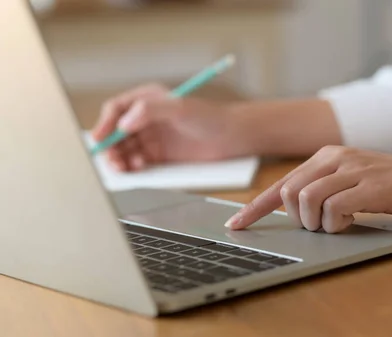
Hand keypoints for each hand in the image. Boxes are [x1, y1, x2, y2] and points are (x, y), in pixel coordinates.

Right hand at [92, 83, 246, 171]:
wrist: (232, 138)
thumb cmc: (210, 117)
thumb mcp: (180, 108)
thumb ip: (150, 110)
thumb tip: (124, 123)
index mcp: (147, 99)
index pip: (116, 109)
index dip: (104, 124)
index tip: (99, 139)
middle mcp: (146, 118)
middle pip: (116, 132)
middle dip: (109, 146)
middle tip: (111, 160)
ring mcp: (152, 137)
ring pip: (124, 149)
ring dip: (119, 158)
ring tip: (124, 167)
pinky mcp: (160, 155)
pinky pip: (137, 162)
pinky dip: (132, 167)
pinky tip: (137, 168)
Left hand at [225, 146, 391, 232]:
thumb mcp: (352, 180)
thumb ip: (324, 188)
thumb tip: (294, 210)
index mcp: (327, 156)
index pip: (282, 183)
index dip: (256, 207)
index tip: (237, 224)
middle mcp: (335, 158)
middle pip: (290, 192)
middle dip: (297, 217)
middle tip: (320, 225)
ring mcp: (353, 170)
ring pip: (308, 199)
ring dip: (317, 222)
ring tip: (338, 224)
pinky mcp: (371, 186)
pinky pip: (335, 208)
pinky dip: (336, 223)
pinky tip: (351, 221)